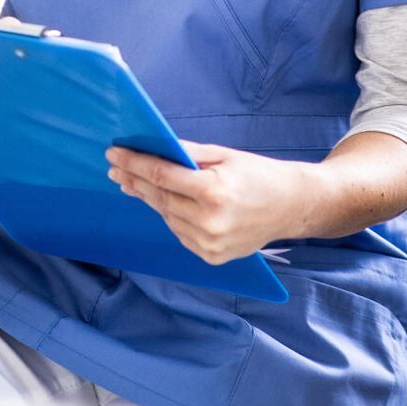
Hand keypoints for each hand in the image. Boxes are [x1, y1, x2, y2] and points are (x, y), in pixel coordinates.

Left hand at [106, 140, 313, 263]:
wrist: (291, 207)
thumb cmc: (259, 174)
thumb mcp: (225, 156)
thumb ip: (189, 153)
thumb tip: (155, 148)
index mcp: (213, 191)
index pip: (161, 176)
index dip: (135, 164)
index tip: (115, 155)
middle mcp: (210, 221)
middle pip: (159, 198)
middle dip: (135, 182)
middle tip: (116, 170)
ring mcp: (210, 243)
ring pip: (167, 217)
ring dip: (151, 199)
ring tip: (136, 184)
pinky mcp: (212, 256)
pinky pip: (180, 233)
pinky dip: (172, 217)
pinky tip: (169, 204)